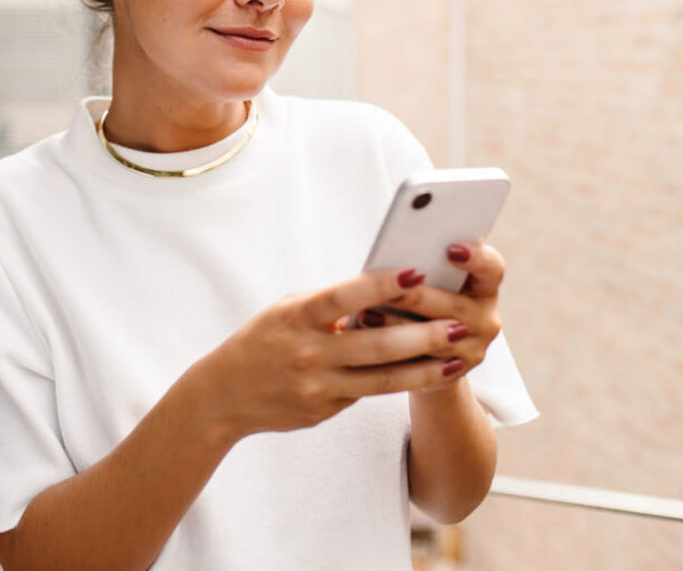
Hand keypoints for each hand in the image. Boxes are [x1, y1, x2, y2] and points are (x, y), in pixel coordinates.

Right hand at [194, 266, 484, 440]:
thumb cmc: (262, 341)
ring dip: (424, 367)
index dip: (381, 285)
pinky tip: (428, 374)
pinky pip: (369, 393)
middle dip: (421, 335)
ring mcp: (317, 386)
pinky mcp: (324, 410)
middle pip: (375, 344)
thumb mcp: (287, 311)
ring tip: (456, 355)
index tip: (416, 272)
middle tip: (458, 324)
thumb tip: (380, 291)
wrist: (224, 395)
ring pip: (382, 378)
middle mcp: (308, 353)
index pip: (344, 298)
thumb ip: (329, 304)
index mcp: (296, 317)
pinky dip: (401, 383)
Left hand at [355, 241, 504, 393]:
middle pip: (456, 305)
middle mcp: (485, 317)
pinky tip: (369, 342)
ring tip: (367, 315)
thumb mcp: (428, 282)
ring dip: (398, 327)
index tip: (451, 250)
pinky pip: (424, 366)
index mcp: (483, 287)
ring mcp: (473, 348)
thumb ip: (420, 268)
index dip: (476, 258)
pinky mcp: (453, 373)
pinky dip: (395, 353)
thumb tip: (392, 255)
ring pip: (437, 338)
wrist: (426, 356)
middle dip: (418, 296)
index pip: (491, 268)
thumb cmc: (420, 303)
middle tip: (391, 287)